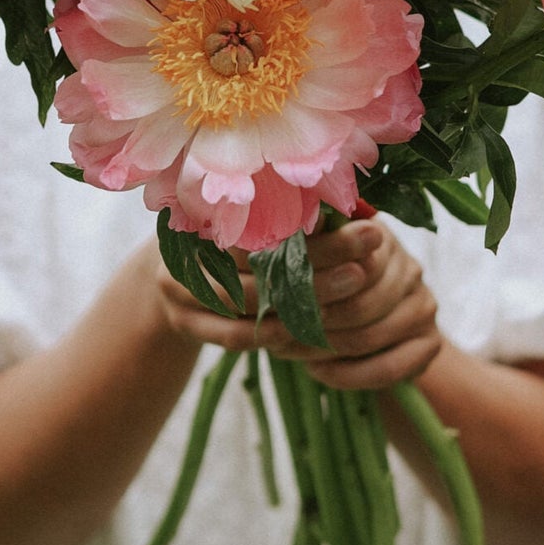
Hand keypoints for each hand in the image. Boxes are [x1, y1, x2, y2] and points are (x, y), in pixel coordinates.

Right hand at [151, 220, 440, 388]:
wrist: (175, 281)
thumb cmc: (232, 244)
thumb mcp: (258, 223)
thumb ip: (301, 216)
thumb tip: (363, 208)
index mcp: (209, 208)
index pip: (271, 221)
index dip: (321, 230)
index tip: (368, 230)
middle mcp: (188, 243)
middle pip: (259, 261)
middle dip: (317, 266)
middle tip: (364, 270)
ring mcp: (180, 286)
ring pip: (250, 301)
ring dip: (302, 305)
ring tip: (346, 301)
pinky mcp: (184, 322)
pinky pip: (235, 335)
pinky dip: (276, 335)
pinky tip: (312, 334)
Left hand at [274, 219, 442, 391]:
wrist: (377, 331)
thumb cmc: (329, 289)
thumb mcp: (313, 265)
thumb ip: (302, 254)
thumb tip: (277, 244)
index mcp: (379, 237)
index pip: (347, 261)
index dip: (309, 287)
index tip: (276, 302)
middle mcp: (409, 266)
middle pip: (358, 303)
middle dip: (313, 324)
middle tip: (275, 336)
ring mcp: (424, 305)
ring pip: (368, 337)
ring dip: (324, 350)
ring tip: (289, 352)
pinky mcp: (430, 344)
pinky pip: (387, 368)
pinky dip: (347, 375)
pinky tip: (319, 370)